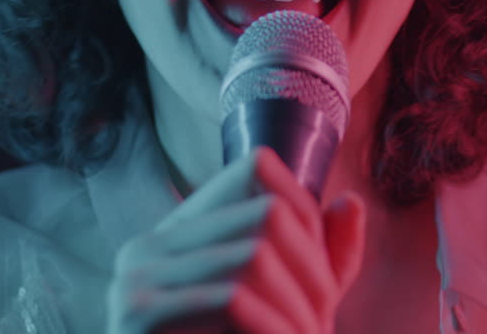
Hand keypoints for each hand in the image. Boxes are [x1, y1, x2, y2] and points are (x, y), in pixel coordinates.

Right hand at [105, 146, 366, 333]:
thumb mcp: (286, 305)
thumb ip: (321, 260)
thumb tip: (351, 202)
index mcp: (175, 234)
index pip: (256, 169)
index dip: (305, 211)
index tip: (321, 273)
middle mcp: (148, 246)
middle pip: (267, 213)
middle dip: (314, 270)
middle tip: (325, 321)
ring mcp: (135, 279)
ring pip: (255, 255)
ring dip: (299, 306)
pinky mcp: (139, 314)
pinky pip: (230, 299)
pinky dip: (272, 326)